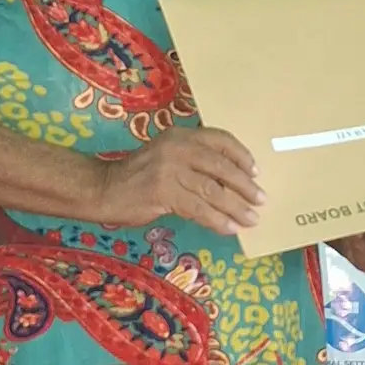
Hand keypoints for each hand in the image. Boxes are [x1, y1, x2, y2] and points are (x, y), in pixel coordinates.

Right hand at [96, 127, 264, 237]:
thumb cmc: (138, 175)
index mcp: (181, 135)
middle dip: (244, 185)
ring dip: (236, 207)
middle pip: (221, 166)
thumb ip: (193, 162)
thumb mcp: (167, 157)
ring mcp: (170, 169)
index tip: (255, 172)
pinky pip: (198, 208)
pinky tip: (229, 228)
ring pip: (212, 190)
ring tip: (250, 219)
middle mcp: (177, 148)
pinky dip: (217, 220)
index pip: (220, 140)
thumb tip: (230, 182)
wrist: (103, 188)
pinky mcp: (163, 192)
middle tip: (260, 200)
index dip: (241, 156)